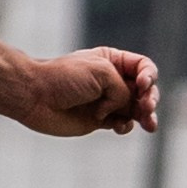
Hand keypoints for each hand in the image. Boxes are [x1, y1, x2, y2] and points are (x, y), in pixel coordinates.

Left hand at [22, 49, 157, 137]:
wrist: (36, 96)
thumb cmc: (64, 78)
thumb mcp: (101, 72)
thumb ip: (123, 90)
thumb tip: (126, 111)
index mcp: (112, 60)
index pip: (144, 67)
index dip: (149, 76)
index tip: (142, 85)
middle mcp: (112, 80)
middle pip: (145, 90)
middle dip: (151, 99)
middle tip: (147, 107)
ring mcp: (106, 101)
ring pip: (137, 110)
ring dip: (146, 116)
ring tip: (149, 124)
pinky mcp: (100, 120)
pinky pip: (123, 124)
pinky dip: (126, 126)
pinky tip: (120, 127)